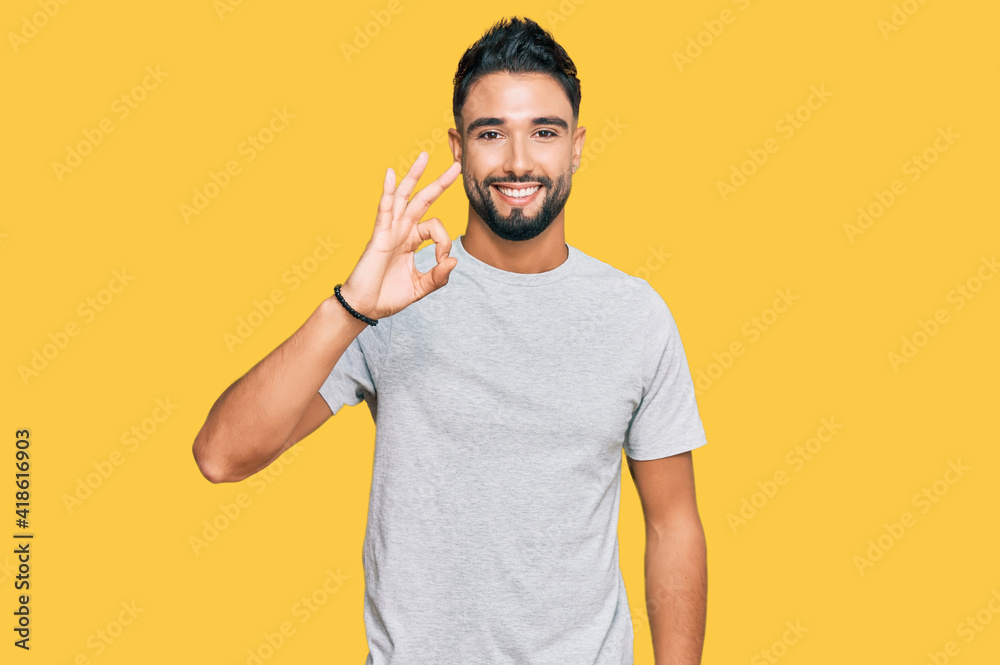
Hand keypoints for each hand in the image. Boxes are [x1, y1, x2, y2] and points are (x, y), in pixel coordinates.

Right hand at [340, 151, 461, 318]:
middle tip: (456, 166)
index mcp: (411, 241)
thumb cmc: (387, 296)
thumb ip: (438, 277)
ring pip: (403, 197)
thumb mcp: (420, 287)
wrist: (364, 307)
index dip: (445, 242)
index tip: (442, 261)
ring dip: (414, 176)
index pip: (436, 228)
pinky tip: (389, 174)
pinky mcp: (379, 236)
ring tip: (425, 156)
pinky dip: (386, 191)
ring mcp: (389, 231)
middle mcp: (401, 231)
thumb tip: (454, 261)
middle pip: (422, 200)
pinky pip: (383, 210)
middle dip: (439, 183)